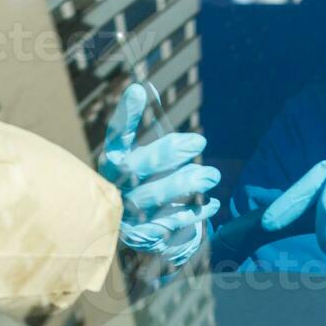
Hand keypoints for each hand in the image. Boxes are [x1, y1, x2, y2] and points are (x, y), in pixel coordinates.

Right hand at [99, 84, 220, 265]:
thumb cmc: (149, 186)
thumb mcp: (148, 164)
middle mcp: (115, 186)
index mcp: (114, 163)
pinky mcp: (144, 236)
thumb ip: (160, 146)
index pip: (116, 136)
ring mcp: (127, 213)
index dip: (124, 116)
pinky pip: (171, 223)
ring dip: (187, 183)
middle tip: (200, 141)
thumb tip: (168, 114)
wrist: (140, 232)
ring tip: (212, 175)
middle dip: (169, 152)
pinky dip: (194, 213)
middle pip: (137, 167)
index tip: (137, 89)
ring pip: (155, 197)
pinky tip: (211, 204)